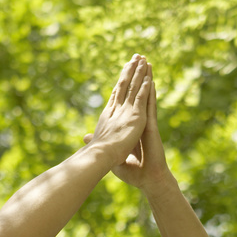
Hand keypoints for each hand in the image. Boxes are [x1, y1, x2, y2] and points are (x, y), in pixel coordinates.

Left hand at [84, 58, 170, 190]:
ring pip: (145, 96)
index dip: (124, 86)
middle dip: (136, 75)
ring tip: (146, 63)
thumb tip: (85, 137)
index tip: (123, 71)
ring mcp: (146, 122)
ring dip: (145, 79)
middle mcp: (138, 121)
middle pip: (135, 93)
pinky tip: (151, 81)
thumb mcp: (112, 155)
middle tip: (137, 58)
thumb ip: (100, 143)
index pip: (125, 101)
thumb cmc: (133, 171)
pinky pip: (151, 107)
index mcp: (128, 126)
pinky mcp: (151, 127)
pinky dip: (151, 94)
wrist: (148, 179)